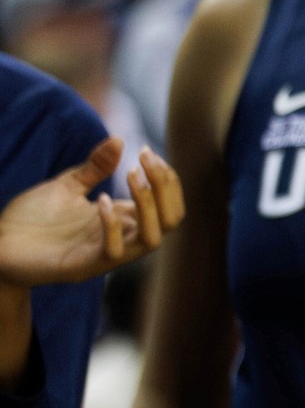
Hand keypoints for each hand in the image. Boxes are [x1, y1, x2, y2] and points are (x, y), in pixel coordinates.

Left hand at [0, 141, 183, 288]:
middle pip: (171, 220)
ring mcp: (105, 256)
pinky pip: (114, 252)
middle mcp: (122, 238)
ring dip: (148, 204)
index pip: (168, 204)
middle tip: (145, 159)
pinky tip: (99, 200)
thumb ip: (94, 167)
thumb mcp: (66, 186)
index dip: (165, 177)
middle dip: (166, 186)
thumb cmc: (30, 219)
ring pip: (153, 239)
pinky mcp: (84, 267)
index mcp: (123, 219)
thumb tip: (119, 140)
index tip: (145, 150)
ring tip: (131, 175)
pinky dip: (112, 225)